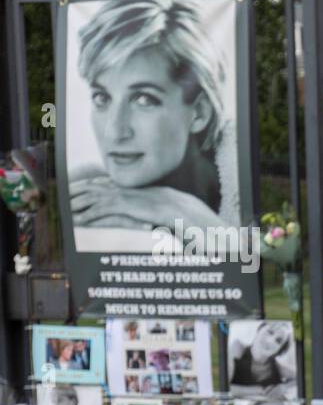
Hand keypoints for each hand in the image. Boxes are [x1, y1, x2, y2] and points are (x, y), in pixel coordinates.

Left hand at [69, 178, 225, 231]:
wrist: (179, 208)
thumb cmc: (172, 210)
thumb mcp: (155, 204)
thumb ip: (145, 205)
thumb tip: (144, 212)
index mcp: (128, 188)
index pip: (102, 183)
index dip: (87, 185)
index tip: (76, 187)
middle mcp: (122, 190)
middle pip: (92, 188)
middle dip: (75, 191)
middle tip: (61, 194)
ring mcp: (122, 197)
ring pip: (91, 199)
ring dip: (77, 204)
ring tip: (64, 209)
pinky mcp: (123, 206)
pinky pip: (100, 210)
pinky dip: (87, 216)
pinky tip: (78, 221)